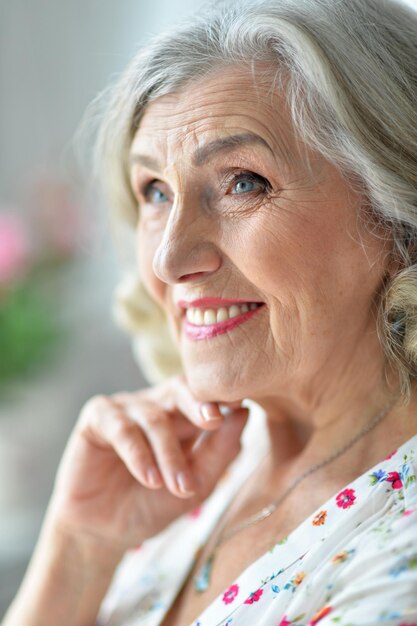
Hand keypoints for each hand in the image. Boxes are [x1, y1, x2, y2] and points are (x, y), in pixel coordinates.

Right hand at [47, 376, 248, 551]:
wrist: (106, 534)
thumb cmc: (153, 505)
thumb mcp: (195, 484)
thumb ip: (220, 451)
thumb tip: (244, 413)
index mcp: (182, 415)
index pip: (203, 394)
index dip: (220, 396)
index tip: (241, 402)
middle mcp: (155, 405)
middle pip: (180, 388)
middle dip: (198, 404)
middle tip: (213, 421)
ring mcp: (125, 408)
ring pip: (154, 418)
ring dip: (169, 454)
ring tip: (178, 486)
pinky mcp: (97, 419)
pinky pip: (122, 429)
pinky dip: (138, 455)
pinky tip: (149, 479)